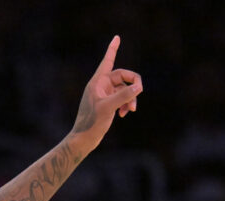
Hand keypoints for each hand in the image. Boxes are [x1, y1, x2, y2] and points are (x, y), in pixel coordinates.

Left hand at [69, 35, 142, 151]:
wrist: (84, 139)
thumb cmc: (91, 123)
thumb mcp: (108, 108)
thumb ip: (123, 96)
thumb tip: (138, 87)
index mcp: (97, 82)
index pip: (107, 61)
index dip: (112, 49)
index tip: (117, 37)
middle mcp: (100, 86)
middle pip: (122, 76)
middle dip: (132, 84)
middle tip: (140, 91)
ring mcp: (104, 95)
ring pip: (124, 89)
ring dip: (130, 97)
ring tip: (131, 110)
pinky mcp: (107, 104)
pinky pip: (122, 98)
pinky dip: (126, 104)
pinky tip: (125, 114)